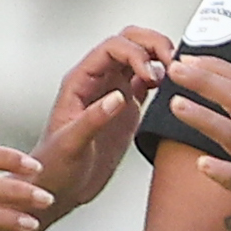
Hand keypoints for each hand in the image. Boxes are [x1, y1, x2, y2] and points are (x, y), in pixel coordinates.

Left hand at [35, 27, 173, 216]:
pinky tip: (171, 89)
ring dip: (160, 59)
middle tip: (173, 63)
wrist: (57, 189)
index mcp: (80, 81)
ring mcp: (113, 94)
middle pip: (129, 42)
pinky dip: (162, 80)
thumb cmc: (54, 167)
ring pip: (140, 58)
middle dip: (153, 45)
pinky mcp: (126, 110)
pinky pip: (146, 83)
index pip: (112, 47)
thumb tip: (118, 97)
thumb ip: (94, 119)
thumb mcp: (71, 144)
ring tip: (176, 75)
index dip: (136, 53)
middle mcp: (97, 82)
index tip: (152, 74)